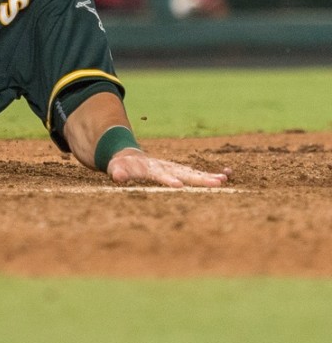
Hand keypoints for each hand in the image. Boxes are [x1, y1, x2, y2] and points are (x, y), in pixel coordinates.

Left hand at [107, 149, 228, 187]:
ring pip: (192, 172)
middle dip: (199, 178)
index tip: (179, 185)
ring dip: (207, 176)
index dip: (169, 180)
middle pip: (183, 173)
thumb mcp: (116, 168)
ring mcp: (174, 168)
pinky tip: (226, 176)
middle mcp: (166, 167)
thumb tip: (118, 176)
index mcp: (151, 168)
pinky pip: (195, 173)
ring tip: (223, 180)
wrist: (129, 156)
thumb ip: (118, 172)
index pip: (161, 174)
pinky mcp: (179, 171)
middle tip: (215, 183)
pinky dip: (209, 175)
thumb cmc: (122, 166)